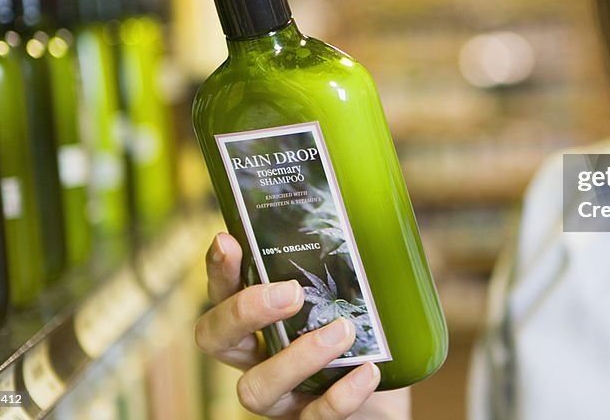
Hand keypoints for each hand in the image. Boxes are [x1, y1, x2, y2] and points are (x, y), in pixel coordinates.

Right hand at [195, 232, 411, 418]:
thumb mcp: (361, 294)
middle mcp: (259, 359)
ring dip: (297, 357)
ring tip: (343, 330)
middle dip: (244, 311)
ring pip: (255, 389)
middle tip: (289, 292)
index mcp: (261, 322)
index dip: (219, 270)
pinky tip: (367, 372)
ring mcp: (283, 398)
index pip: (221, 293)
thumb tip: (374, 210)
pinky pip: (314, 418)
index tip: (228, 239)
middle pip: (215, 339)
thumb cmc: (371, 334)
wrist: (394, 395)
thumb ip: (355, 262)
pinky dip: (340, 396)